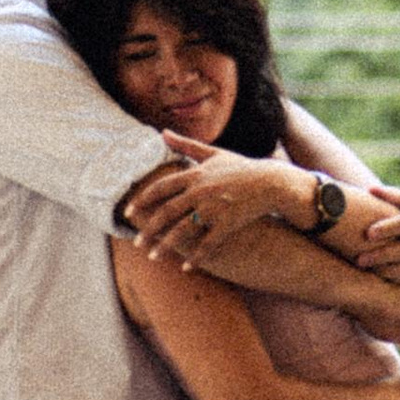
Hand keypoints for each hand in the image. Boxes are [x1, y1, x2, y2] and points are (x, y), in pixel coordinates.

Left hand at [122, 142, 307, 264]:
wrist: (270, 182)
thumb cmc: (241, 167)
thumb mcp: (213, 153)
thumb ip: (185, 145)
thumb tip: (162, 132)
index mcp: (195, 175)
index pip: (161, 188)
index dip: (143, 200)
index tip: (128, 212)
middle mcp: (201, 191)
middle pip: (167, 212)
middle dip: (149, 229)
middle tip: (136, 243)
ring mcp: (215, 208)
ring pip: (183, 230)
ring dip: (166, 246)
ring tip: (153, 257)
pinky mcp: (228, 223)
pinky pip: (208, 244)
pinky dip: (197, 256)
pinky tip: (186, 267)